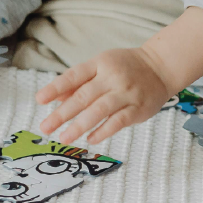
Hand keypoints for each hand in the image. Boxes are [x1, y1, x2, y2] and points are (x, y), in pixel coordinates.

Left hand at [36, 47, 173, 145]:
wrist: (161, 67)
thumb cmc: (127, 67)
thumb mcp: (102, 66)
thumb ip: (79, 81)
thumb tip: (55, 98)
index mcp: (100, 64)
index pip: (74, 76)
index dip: (56, 87)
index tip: (40, 100)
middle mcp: (112, 77)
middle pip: (84, 96)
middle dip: (63, 114)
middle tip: (45, 127)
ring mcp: (126, 93)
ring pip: (100, 110)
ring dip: (80, 125)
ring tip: (64, 137)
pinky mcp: (138, 108)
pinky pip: (118, 121)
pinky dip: (103, 131)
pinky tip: (90, 139)